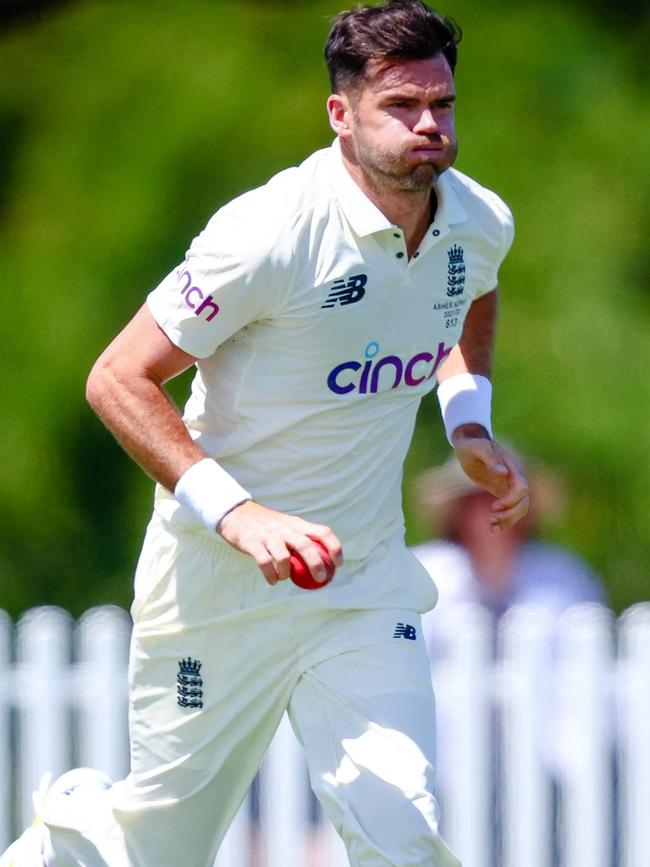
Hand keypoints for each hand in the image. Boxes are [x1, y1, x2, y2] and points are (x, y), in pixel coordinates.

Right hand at [218, 500, 342, 585]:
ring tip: (283, 577)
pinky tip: (272, 580)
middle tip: (320, 579)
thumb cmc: (265, 524)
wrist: (235, 512)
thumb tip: (319, 562)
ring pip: (284, 557)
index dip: (334, 547)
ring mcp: (268, 536)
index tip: (338, 564)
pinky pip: (264, 563)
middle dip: (316, 564)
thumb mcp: (286, 525)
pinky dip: (271, 575)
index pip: (322, 532)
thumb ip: (300, 538)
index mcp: (296, 524)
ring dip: (287, 573)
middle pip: (306, 546)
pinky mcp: (252, 543)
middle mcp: (284, 529)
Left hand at [451, 425, 529, 529]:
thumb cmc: (472, 445)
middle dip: (510, 514)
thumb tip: (504, 472)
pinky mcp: (503, 491)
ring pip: (520, 508)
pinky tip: (492, 527)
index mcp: (512, 466)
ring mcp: (510, 485)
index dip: (512, 499)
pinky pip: (510, 509)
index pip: (522, 487)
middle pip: (524, 501)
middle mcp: (515, 477)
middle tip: (491, 519)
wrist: (468, 445)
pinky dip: (505, 520)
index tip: (495, 506)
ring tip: (490, 524)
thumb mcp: (477, 448)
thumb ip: (490, 458)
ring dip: (508, 520)